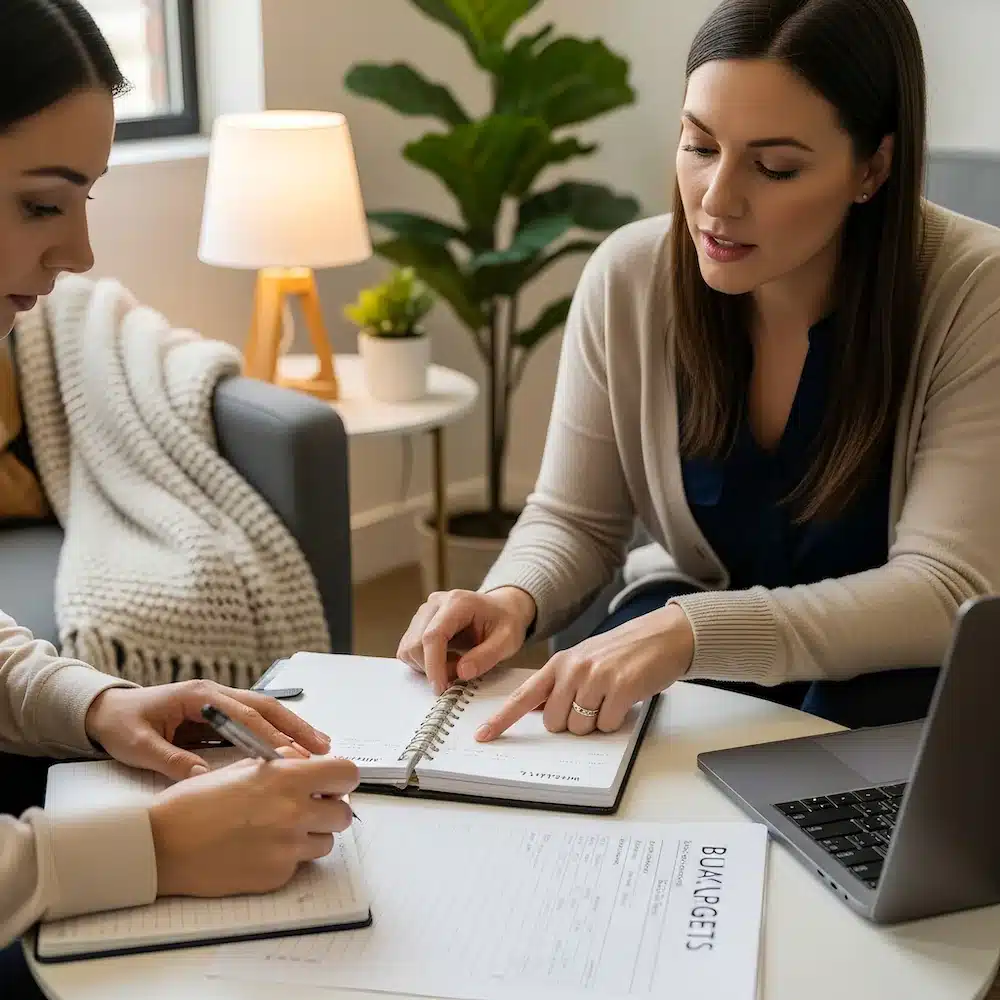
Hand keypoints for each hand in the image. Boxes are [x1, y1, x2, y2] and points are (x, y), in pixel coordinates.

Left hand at [85, 679, 331, 781]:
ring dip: (292, 728)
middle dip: (295, 727)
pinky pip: (256, 722)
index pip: (243, 715)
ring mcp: (220, 702)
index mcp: (199, 696)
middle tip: (321, 747)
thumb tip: (201, 778)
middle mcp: (216, 694)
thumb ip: (169, 760)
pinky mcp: (220, 714)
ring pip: (266, 712)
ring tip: (320, 747)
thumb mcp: (138, 745)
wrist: (108, 710)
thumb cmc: (122, 724)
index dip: (268, 736)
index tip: (289, 757)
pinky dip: (277, 734)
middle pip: (265, 707)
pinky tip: (293, 750)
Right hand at [149, 754, 359, 896]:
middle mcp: (294, 812)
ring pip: (325, 841)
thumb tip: (310, 762)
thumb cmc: (195, 802)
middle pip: (343, 813)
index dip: (340, 778)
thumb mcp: (242, 766)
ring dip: (310, 834)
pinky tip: (258, 849)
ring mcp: (288, 848)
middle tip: (305, 806)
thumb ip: (284, 763)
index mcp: (287, 779)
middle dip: (328, 808)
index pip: (347, 774)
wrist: (162, 845)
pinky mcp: (277, 876)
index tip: (330, 781)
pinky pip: (299, 865)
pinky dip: (287, 857)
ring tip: (277, 829)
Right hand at [397, 587, 536, 693]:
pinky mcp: (419, 622)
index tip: (441, 688)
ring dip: (428, 665)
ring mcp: (425, 611)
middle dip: (433, 667)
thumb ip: (487, 656)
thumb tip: (461, 673)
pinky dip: (425, 661)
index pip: (433, 635)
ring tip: (456, 663)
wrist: (502, 609)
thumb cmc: (506, 622)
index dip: (433, 665)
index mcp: (458, 602)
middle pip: (416, 643)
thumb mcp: (507, 641)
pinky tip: (447, 658)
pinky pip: (410, 648)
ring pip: (409, 647)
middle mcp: (436, 603)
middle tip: (459, 673)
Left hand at [475, 604, 693, 740]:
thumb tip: (535, 712)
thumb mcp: (582, 660)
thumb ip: (558, 684)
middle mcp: (573, 669)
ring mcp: (596, 677)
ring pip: (580, 727)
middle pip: (554, 722)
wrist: (661, 636)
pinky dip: (616, 720)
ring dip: (595, 722)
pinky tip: (625, 699)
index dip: (502, 719)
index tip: (483, 736)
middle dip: (572, 722)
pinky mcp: (621, 687)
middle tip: (592, 703)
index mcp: (559, 663)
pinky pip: (607, 724)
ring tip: (610, 698)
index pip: (523, 696)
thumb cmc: (621, 652)